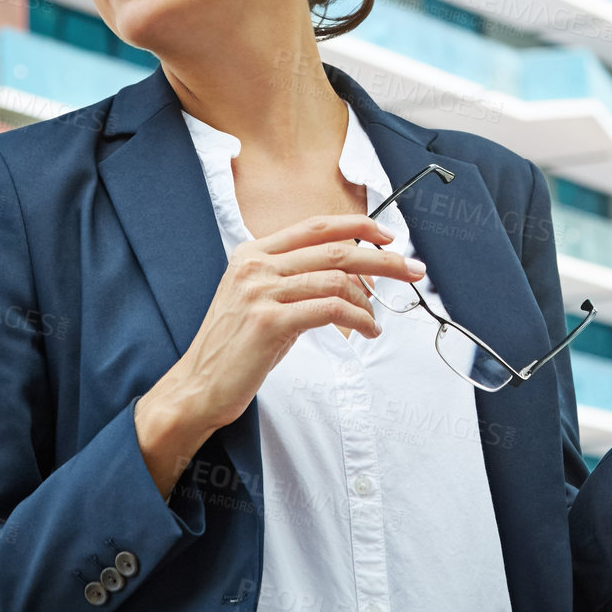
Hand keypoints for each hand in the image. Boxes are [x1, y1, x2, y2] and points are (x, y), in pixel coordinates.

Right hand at [144, 213, 424, 437]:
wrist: (198, 386)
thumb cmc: (236, 349)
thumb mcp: (261, 302)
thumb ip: (297, 281)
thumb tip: (352, 277)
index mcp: (252, 253)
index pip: (315, 226)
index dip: (357, 225)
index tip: (389, 234)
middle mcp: (255, 265)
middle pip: (335, 249)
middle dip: (382, 259)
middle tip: (413, 270)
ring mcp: (260, 291)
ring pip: (337, 279)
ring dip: (370, 299)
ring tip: (378, 318)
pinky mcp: (269, 321)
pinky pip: (331, 310)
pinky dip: (358, 319)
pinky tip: (366, 330)